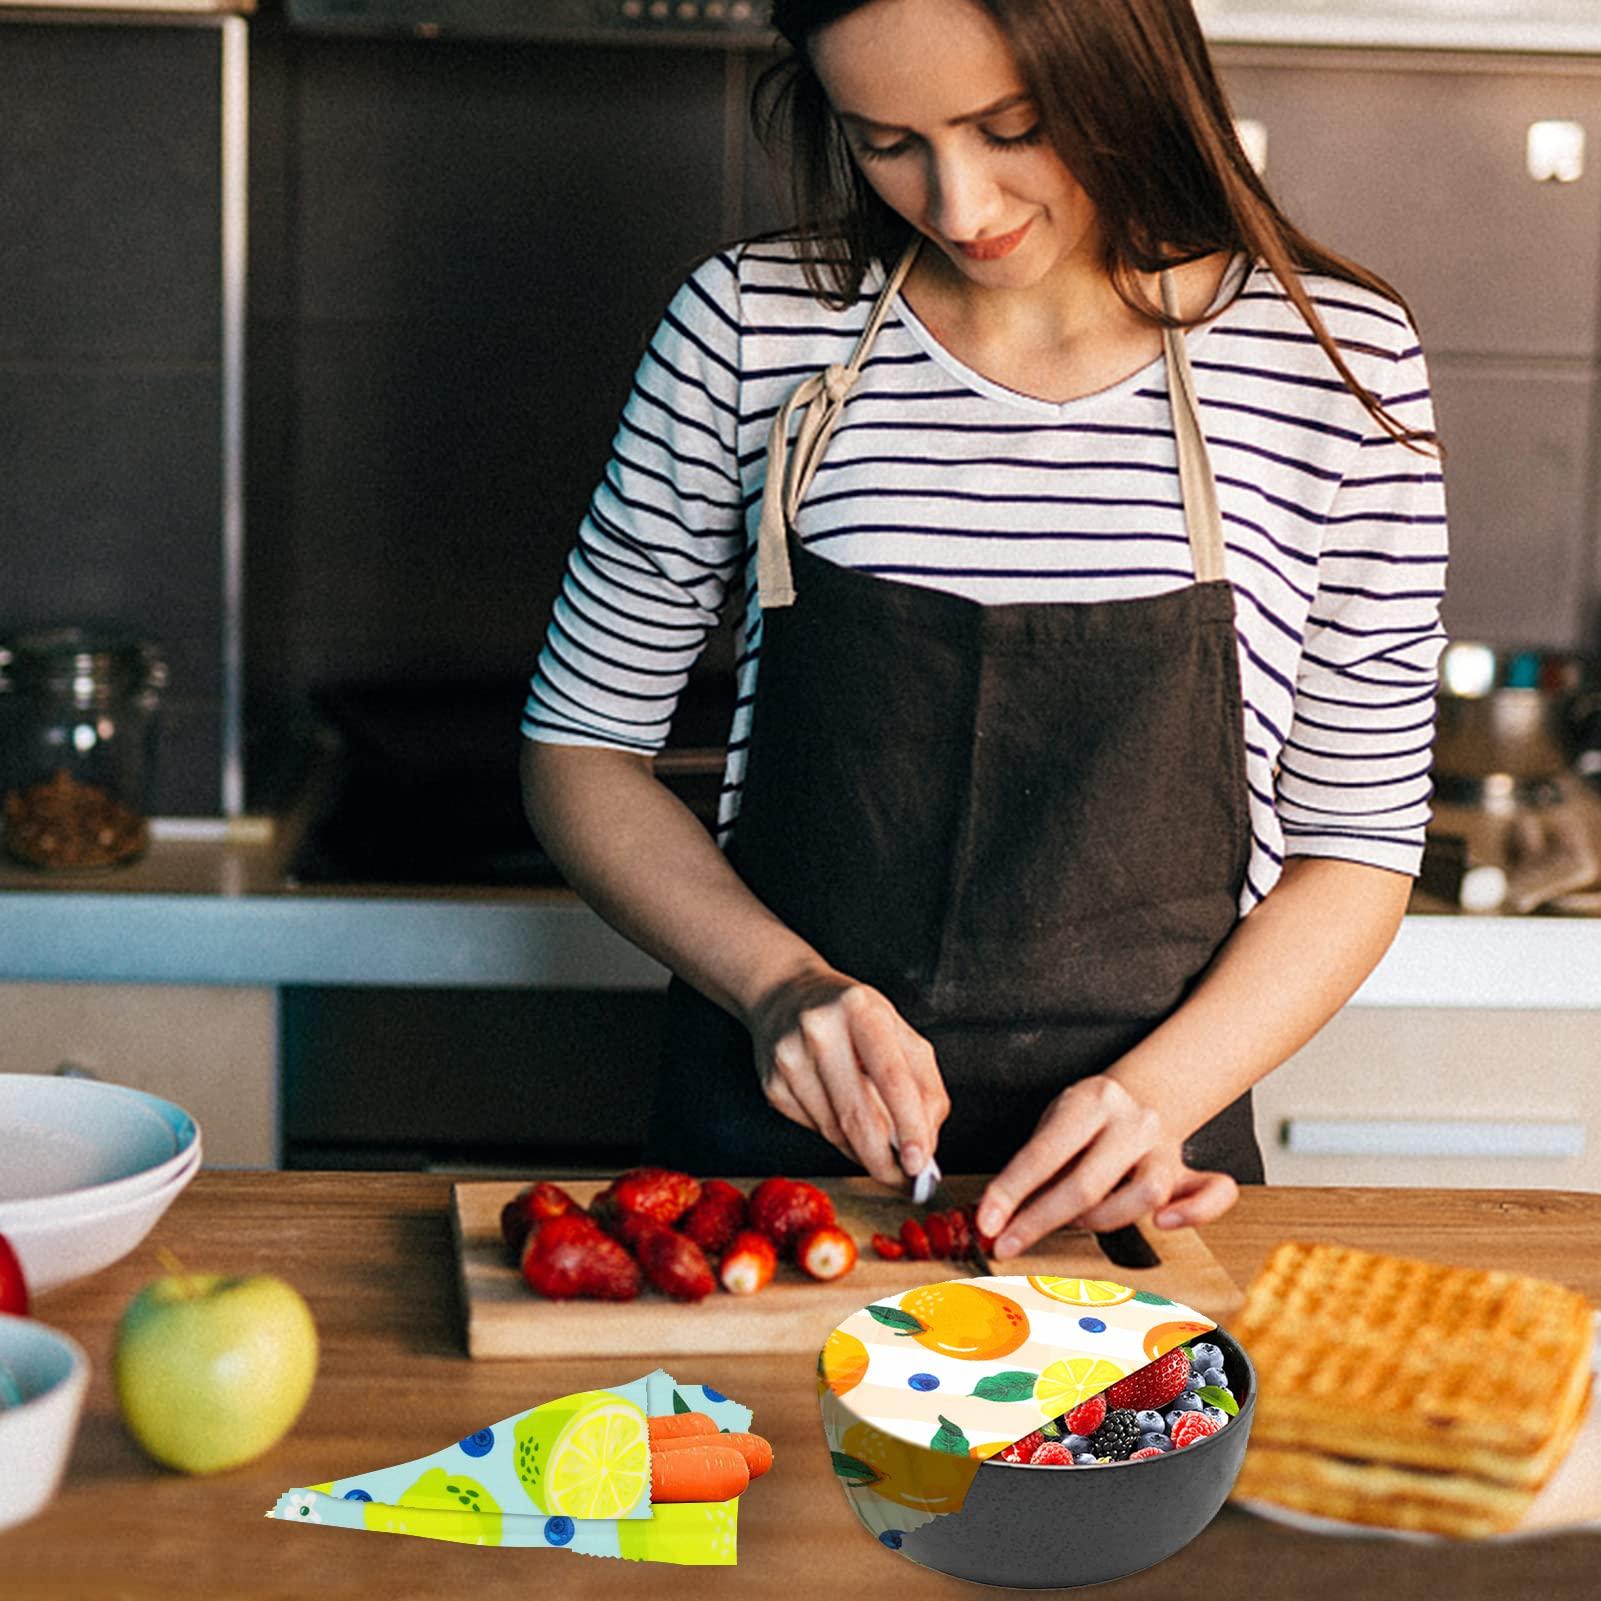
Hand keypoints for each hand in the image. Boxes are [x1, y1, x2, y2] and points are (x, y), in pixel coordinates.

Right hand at [746, 962, 949, 1187]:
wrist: (784, 994)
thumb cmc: (853, 1018)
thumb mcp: (897, 1031)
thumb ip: (923, 1084)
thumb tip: (927, 1145)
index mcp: (861, 1010)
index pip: (892, 1078)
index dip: (910, 1125)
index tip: (921, 1162)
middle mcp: (820, 1030)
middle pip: (858, 1115)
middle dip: (884, 1160)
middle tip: (903, 1178)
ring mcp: (790, 1059)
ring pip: (835, 1131)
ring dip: (862, 1150)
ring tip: (877, 1144)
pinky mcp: (772, 1085)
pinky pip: (814, 1130)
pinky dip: (837, 1136)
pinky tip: (841, 1114)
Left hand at [973, 1075, 1237, 1258]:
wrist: (1145, 1092)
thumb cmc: (1090, 1115)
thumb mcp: (1055, 1120)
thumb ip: (1036, 1162)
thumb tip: (997, 1215)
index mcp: (1091, 1101)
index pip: (1044, 1153)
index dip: (1011, 1192)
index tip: (987, 1223)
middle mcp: (1133, 1121)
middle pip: (1088, 1183)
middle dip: (1040, 1221)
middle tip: (1009, 1243)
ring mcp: (1165, 1146)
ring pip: (1144, 1195)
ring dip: (1100, 1221)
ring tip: (1073, 1220)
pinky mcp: (1189, 1171)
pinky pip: (1213, 1193)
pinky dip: (1194, 1215)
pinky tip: (1164, 1224)